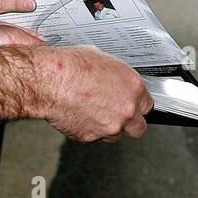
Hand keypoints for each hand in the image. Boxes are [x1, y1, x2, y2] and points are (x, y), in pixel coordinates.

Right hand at [36, 46, 152, 141]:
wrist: (50, 81)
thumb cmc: (72, 66)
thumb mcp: (103, 59)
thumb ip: (116, 76)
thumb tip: (115, 79)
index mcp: (133, 87)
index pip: (147, 105)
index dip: (137, 105)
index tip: (130, 104)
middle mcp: (126, 109)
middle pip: (139, 127)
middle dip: (129, 123)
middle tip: (117, 115)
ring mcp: (109, 126)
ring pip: (115, 136)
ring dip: (108, 128)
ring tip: (93, 113)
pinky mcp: (91, 137)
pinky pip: (94, 137)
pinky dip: (88, 130)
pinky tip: (79, 115)